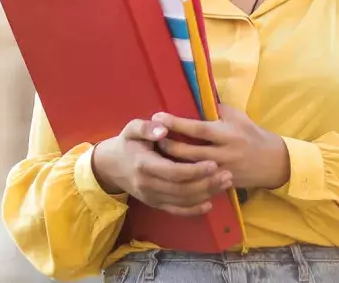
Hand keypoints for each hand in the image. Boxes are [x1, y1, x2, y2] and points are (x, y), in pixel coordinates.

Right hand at [91, 118, 232, 215]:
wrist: (111, 166)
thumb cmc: (127, 143)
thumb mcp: (131, 128)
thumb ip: (146, 127)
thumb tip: (163, 129)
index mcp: (144, 165)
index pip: (173, 172)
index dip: (194, 171)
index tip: (214, 164)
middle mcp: (147, 185)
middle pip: (181, 189)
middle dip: (206, 184)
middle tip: (227, 174)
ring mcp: (151, 197)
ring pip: (182, 201)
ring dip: (205, 194)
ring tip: (225, 184)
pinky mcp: (155, 204)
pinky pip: (176, 211)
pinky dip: (193, 210)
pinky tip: (209, 203)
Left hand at [152, 105, 290, 190]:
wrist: (272, 162)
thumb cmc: (252, 134)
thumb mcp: (238, 117)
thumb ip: (217, 110)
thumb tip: (194, 99)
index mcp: (227, 134)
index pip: (197, 129)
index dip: (176, 123)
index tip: (158, 116)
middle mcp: (224, 154)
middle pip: (189, 152)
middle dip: (168, 145)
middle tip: (151, 138)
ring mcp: (221, 172)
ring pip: (190, 170)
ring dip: (171, 162)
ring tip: (155, 154)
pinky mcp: (221, 184)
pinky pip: (197, 182)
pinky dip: (182, 177)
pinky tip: (169, 171)